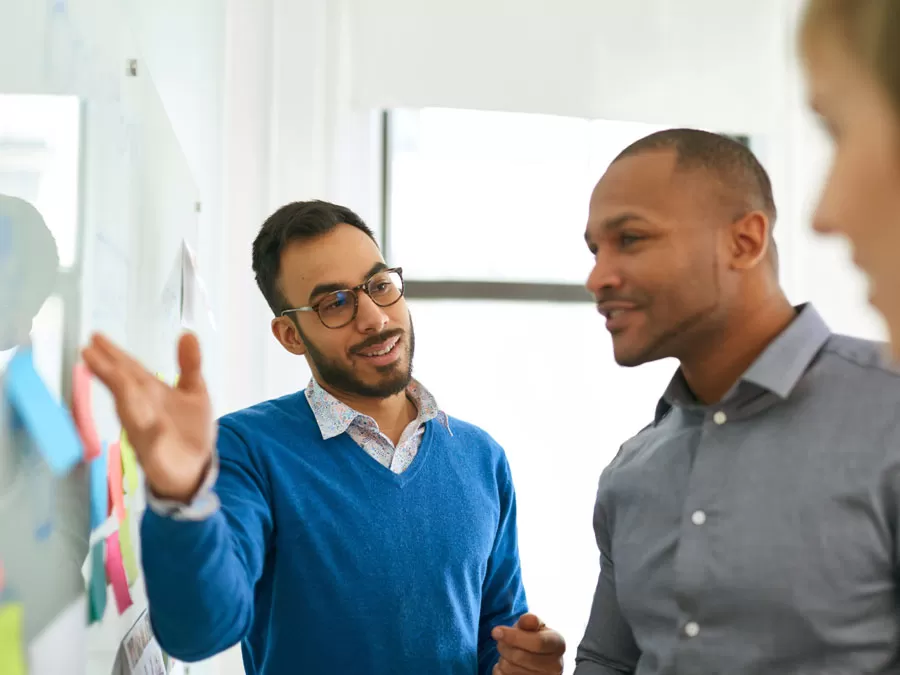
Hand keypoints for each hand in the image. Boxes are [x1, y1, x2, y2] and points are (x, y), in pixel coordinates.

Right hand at [82, 332, 215, 502]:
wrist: (195, 468)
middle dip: (108, 370)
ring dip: (124, 395)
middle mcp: (142, 409)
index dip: (114, 355)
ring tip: (113, 374)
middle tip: (88, 351)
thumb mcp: (194, 391)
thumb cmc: (189, 428)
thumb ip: (190, 364)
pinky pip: (150, 442)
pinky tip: (152, 423)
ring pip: (131, 411)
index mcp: (151, 392)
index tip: (96, 338)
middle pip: (124, 387)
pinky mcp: (154, 453)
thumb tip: (188, 333)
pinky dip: (150, 431)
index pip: (130, 370)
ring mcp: (145, 431)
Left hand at [492, 613, 564, 674]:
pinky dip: (500, 670)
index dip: (514, 636)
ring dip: (503, 658)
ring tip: (508, 654)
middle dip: (504, 646)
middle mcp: (556, 666)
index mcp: (558, 645)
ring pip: (510, 669)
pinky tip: (509, 666)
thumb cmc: (532, 638)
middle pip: (520, 657)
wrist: (536, 658)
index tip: (496, 631)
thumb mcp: (532, 626)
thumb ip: (530, 621)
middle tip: (501, 641)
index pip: (537, 643)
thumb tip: (528, 619)